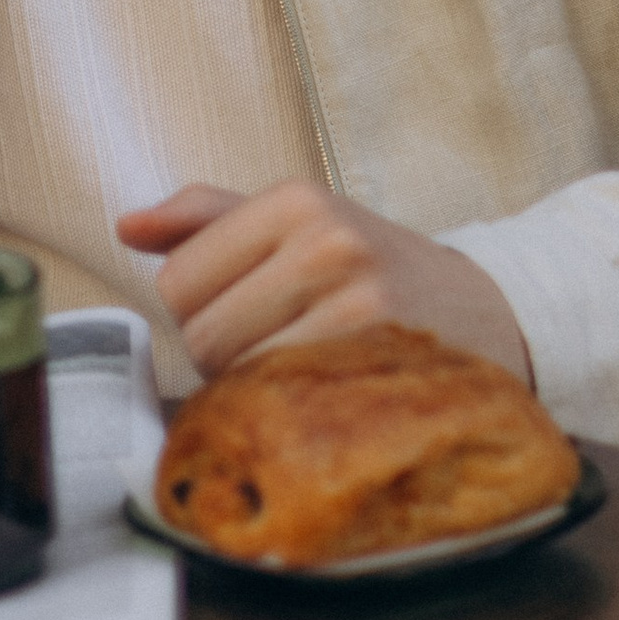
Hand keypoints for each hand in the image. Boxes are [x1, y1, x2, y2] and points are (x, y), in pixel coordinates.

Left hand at [116, 179, 532, 386]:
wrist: (493, 315)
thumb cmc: (375, 272)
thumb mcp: (300, 224)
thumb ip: (206, 220)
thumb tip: (125, 225)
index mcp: (296, 201)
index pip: (178, 282)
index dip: (197, 314)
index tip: (240, 318)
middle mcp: (327, 243)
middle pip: (203, 334)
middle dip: (223, 359)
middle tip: (274, 352)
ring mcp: (359, 303)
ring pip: (240, 376)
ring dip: (255, 392)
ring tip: (300, 375)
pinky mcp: (382, 361)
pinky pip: (288, 406)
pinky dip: (290, 418)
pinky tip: (321, 403)